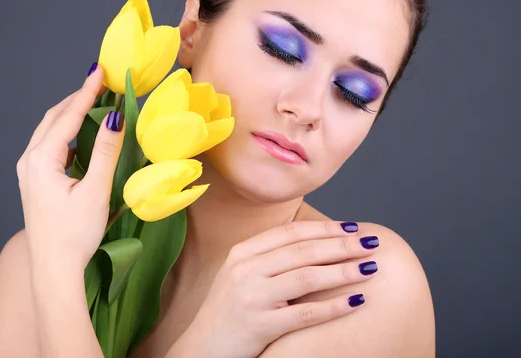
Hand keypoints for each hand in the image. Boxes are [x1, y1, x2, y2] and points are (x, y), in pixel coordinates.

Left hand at [16, 63, 124, 272]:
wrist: (54, 269)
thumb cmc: (75, 234)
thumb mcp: (95, 191)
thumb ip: (105, 151)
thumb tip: (115, 117)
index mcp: (41, 160)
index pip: (66, 116)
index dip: (86, 92)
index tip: (101, 71)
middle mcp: (29, 161)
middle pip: (53, 118)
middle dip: (77, 98)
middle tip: (100, 81)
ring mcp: (30, 171)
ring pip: (50, 131)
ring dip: (71, 114)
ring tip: (94, 101)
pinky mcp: (36, 181)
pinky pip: (51, 147)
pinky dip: (68, 133)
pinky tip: (82, 135)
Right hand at [167, 221, 379, 357]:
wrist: (202, 347)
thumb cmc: (229, 310)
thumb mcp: (241, 275)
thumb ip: (270, 258)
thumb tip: (317, 244)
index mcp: (242, 252)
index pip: (290, 233)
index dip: (324, 229)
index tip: (352, 229)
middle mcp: (245, 269)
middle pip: (303, 251)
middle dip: (341, 246)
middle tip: (371, 243)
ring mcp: (251, 296)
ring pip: (307, 277)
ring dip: (343, 271)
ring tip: (370, 267)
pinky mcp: (259, 324)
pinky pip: (304, 313)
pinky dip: (333, 306)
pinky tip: (356, 301)